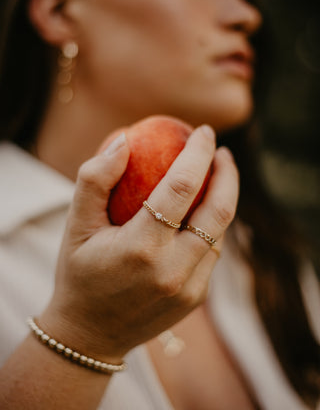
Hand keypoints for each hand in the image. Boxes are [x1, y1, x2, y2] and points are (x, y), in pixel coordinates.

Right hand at [39, 125, 238, 362]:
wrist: (89, 335)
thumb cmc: (79, 273)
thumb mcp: (75, 225)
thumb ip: (94, 179)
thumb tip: (124, 140)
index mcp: (140, 248)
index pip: (181, 188)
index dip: (198, 153)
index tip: (204, 131)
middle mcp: (172, 270)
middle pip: (219, 212)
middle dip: (227, 174)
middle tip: (223, 152)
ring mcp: (189, 289)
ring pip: (219, 233)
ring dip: (223, 199)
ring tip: (215, 176)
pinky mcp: (196, 298)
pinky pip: (212, 253)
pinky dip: (211, 226)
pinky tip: (200, 213)